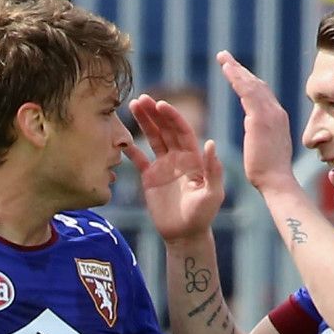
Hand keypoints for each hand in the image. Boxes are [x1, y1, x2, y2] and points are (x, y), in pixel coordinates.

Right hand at [124, 95, 225, 241]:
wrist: (185, 235)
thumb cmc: (202, 216)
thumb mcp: (212, 194)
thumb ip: (212, 170)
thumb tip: (211, 143)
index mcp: (193, 158)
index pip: (182, 131)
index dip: (172, 117)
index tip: (161, 105)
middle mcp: (178, 158)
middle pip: (166, 129)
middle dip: (155, 113)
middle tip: (142, 98)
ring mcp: (163, 166)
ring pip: (152, 139)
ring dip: (144, 122)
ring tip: (133, 105)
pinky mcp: (150, 178)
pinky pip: (139, 160)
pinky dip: (130, 150)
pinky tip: (121, 138)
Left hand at [217, 52, 297, 195]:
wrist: (276, 181)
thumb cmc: (268, 172)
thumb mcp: (265, 146)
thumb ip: (260, 132)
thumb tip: (251, 125)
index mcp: (277, 118)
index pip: (261, 94)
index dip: (248, 81)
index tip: (236, 72)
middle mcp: (276, 111)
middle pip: (257, 83)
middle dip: (240, 69)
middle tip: (225, 57)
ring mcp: (270, 113)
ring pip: (251, 83)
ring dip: (236, 69)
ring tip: (222, 57)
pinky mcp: (260, 118)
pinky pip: (247, 91)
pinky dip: (236, 78)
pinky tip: (226, 69)